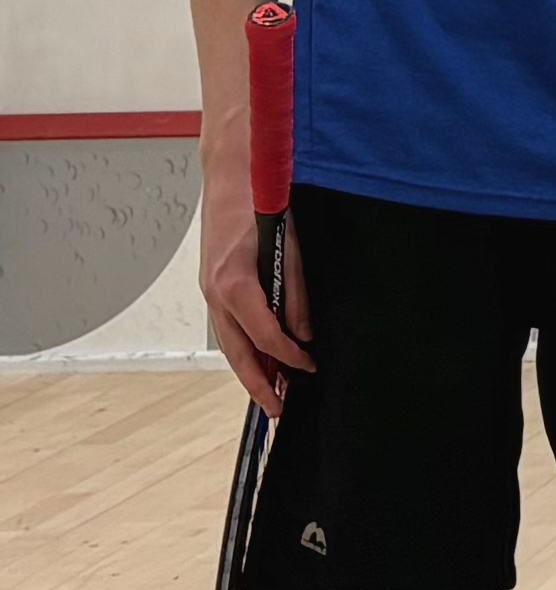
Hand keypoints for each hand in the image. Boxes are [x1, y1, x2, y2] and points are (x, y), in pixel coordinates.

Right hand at [200, 202, 313, 411]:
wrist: (230, 177)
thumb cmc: (262, 206)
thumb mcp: (290, 247)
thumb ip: (295, 292)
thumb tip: (304, 333)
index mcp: (234, 284)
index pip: (264, 335)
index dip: (289, 357)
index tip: (310, 368)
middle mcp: (215, 294)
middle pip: (236, 351)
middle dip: (258, 384)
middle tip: (278, 411)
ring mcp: (210, 292)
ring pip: (229, 343)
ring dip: (249, 371)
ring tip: (270, 396)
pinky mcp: (213, 287)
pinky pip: (228, 327)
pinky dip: (243, 348)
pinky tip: (260, 360)